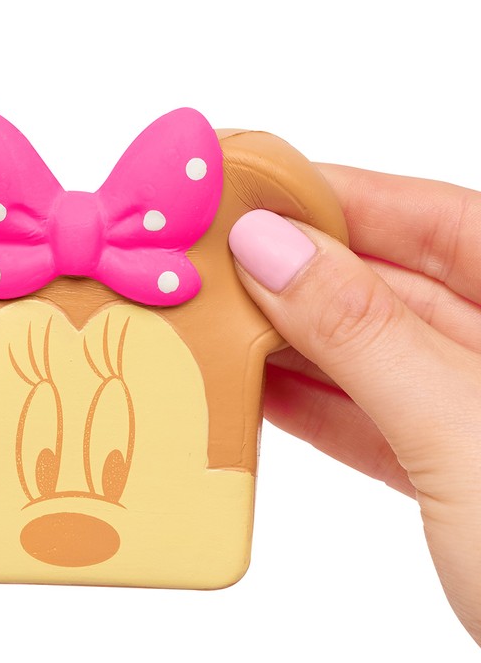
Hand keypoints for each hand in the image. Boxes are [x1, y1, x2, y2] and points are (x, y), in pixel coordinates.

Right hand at [228, 166, 480, 644]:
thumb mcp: (462, 430)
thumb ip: (366, 335)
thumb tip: (273, 249)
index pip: (436, 219)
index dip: (337, 196)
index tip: (248, 191)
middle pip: (390, 284)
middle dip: (296, 269)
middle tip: (208, 259)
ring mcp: (473, 412)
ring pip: (367, 353)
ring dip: (288, 339)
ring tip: (211, 318)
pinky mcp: (446, 471)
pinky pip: (364, 416)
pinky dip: (305, 404)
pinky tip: (250, 387)